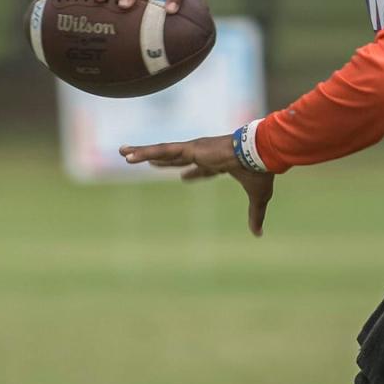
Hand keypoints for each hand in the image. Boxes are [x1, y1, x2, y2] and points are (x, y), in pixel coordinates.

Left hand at [120, 136, 274, 236]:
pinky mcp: (190, 148)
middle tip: (145, 162)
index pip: (202, 169)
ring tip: (123, 154)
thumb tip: (258, 234)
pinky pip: (162, 151)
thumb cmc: (260, 171)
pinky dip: (145, 153)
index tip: (183, 177)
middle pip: (176, 157)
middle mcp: (205, 154)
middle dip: (160, 160)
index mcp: (219, 163)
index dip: (192, 173)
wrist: (260, 154)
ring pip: (163, 152)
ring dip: (143, 154)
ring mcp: (195, 150)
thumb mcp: (258, 196)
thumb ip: (255, 215)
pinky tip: (129, 156)